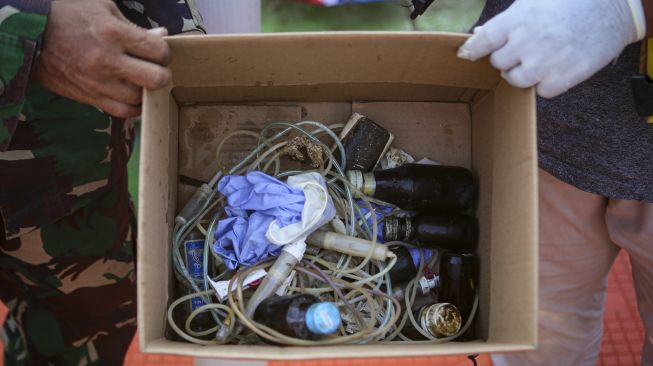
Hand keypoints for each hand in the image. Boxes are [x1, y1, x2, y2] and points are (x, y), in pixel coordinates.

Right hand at [32, 0, 171, 116]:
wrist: (31, 34)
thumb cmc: (69, 15)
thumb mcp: (104, 9)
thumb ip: (135, 27)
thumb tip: (161, 37)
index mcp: (113, 33)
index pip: (158, 51)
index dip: (165, 52)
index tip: (158, 51)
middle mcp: (108, 61)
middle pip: (155, 79)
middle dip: (162, 74)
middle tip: (156, 70)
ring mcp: (98, 82)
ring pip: (140, 99)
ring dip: (146, 92)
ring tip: (142, 82)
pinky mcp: (89, 97)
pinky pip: (121, 112)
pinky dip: (132, 106)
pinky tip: (132, 96)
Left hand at [457, 0, 645, 97]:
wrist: (613, 8)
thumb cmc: (569, 3)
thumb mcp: (532, 3)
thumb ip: (505, 22)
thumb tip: (478, 37)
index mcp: (518, 19)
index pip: (483, 42)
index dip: (473, 50)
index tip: (468, 54)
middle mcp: (528, 42)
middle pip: (498, 63)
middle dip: (506, 58)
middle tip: (522, 49)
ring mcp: (546, 62)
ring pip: (515, 80)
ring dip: (522, 73)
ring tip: (537, 59)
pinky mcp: (563, 78)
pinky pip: (540, 91)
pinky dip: (545, 83)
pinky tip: (555, 67)